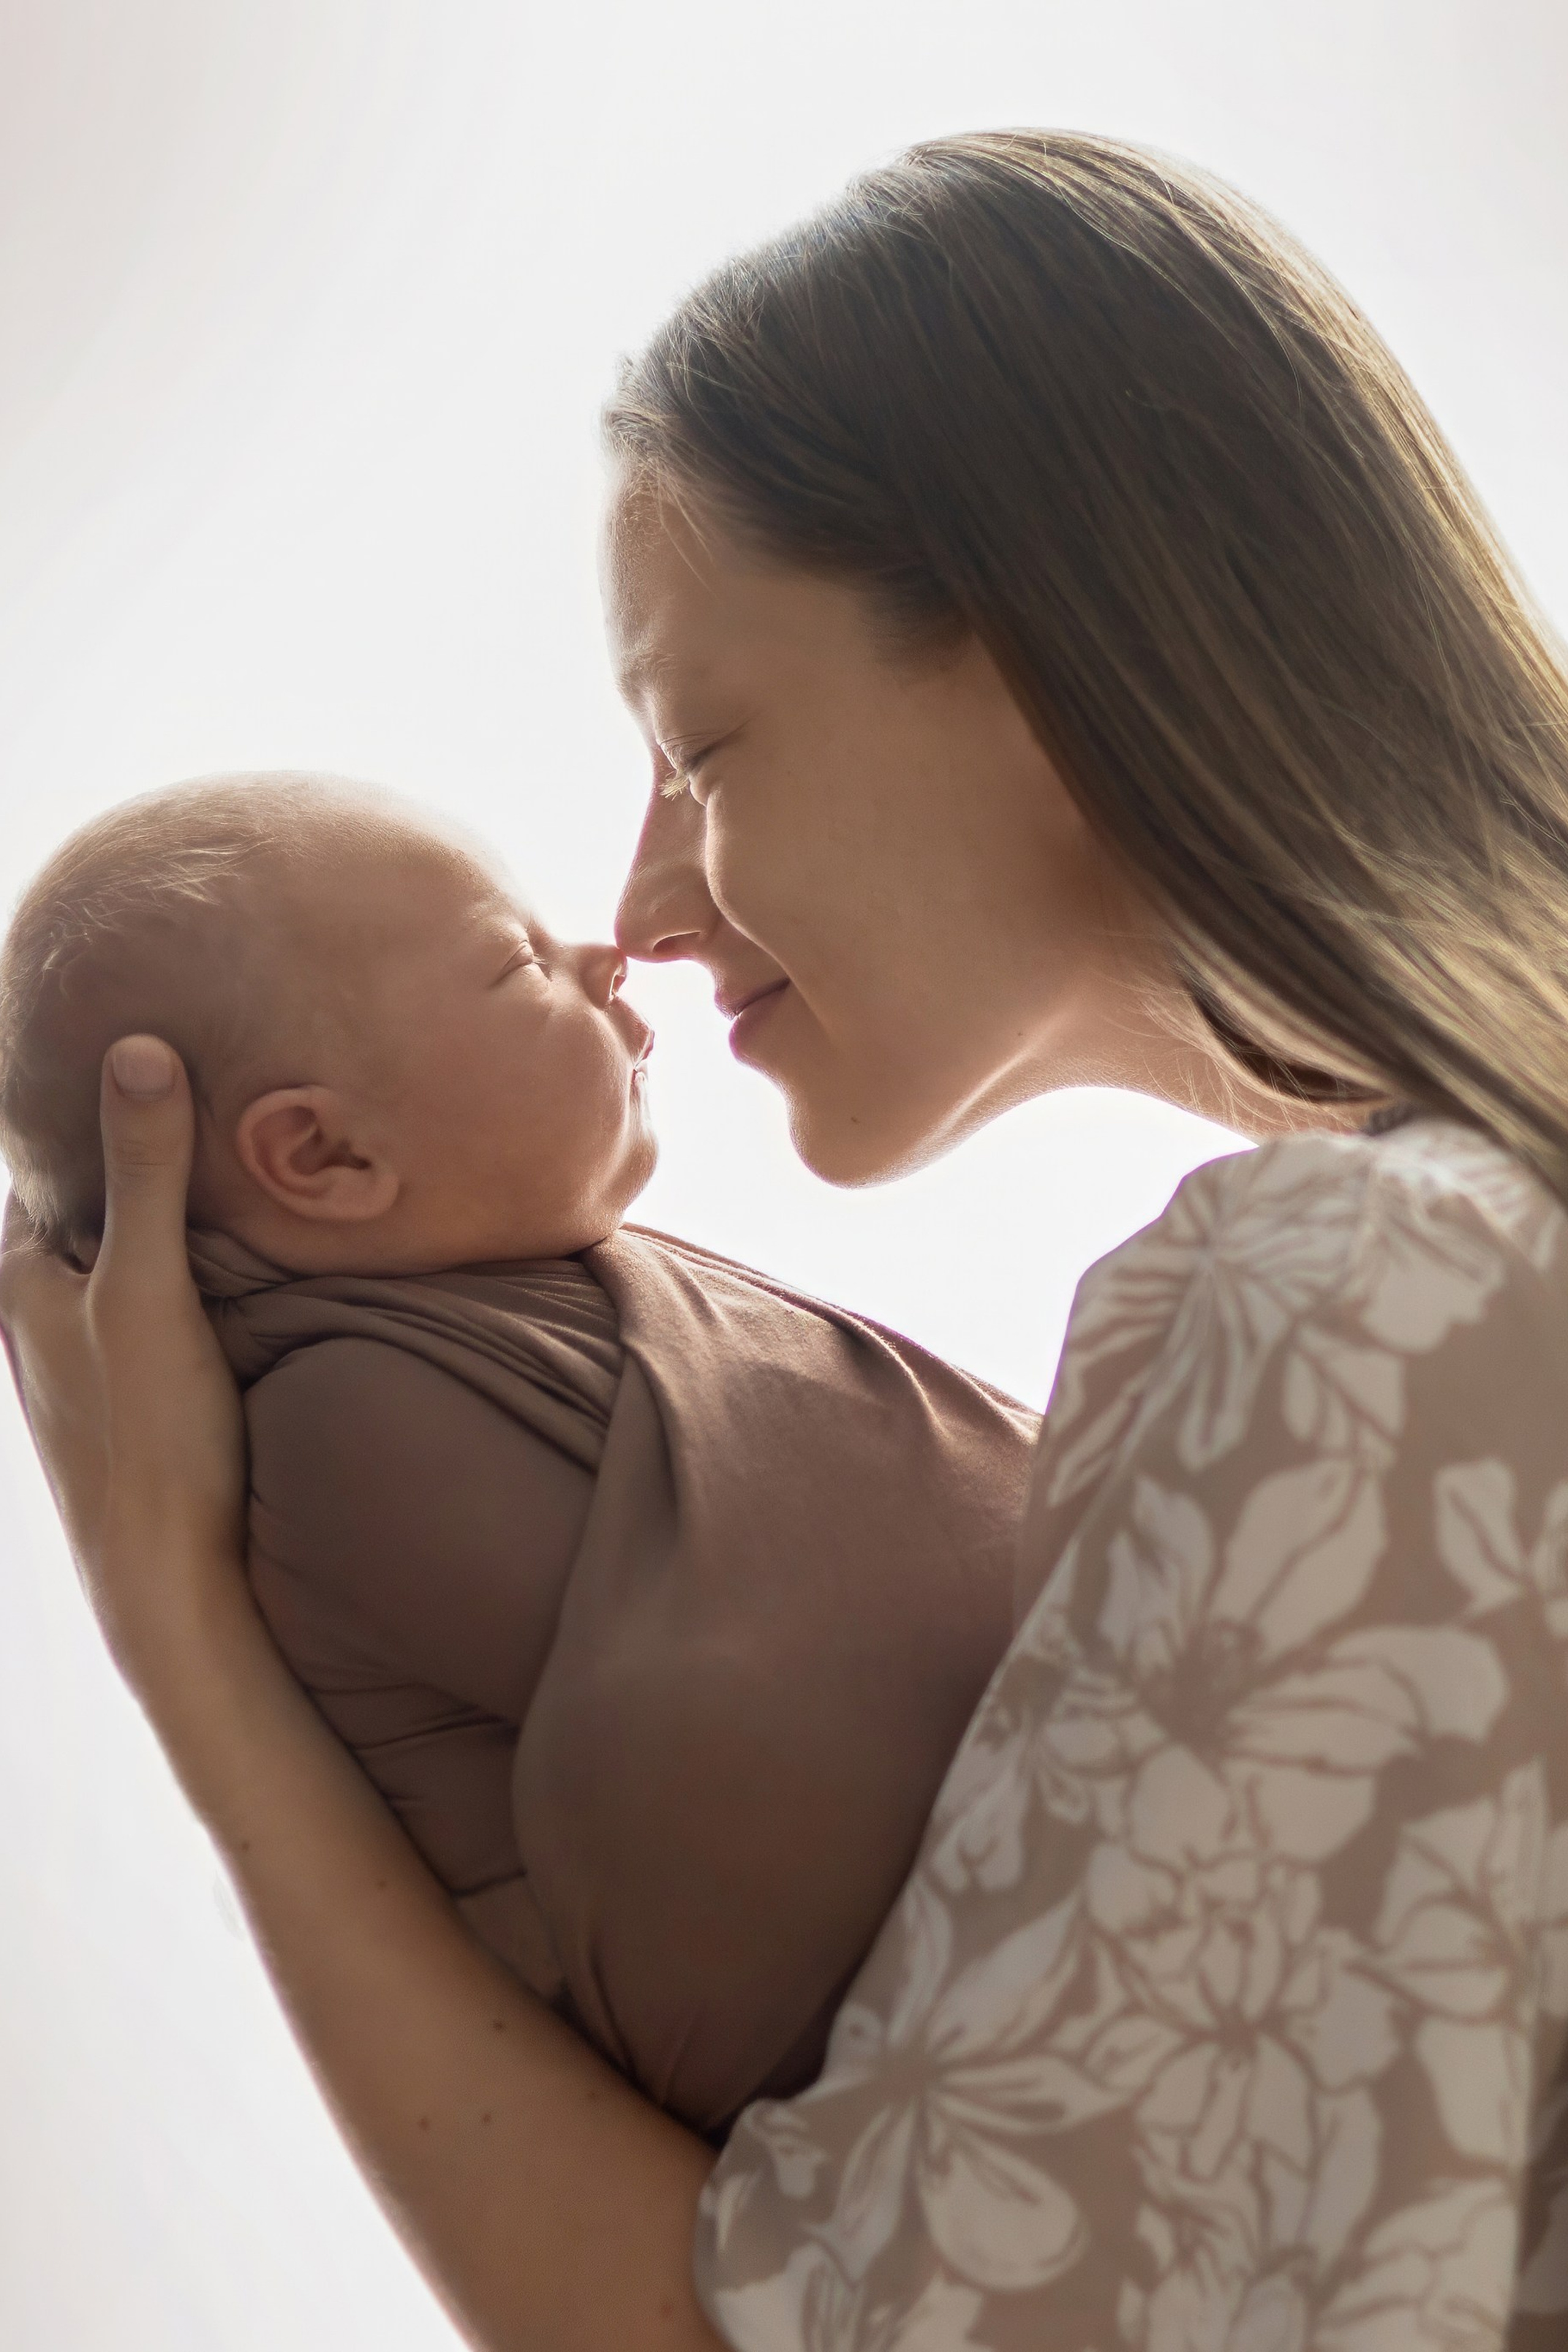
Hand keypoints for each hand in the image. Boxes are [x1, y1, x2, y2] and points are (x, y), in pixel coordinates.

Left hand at [0, 1036, 246, 1686]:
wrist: (169, 1584)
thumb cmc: (149, 1438)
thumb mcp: (148, 1289)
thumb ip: (145, 1174)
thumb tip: (135, 1048)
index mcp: (20, 1280)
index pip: (42, 1163)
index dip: (84, 1106)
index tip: (141, 1048)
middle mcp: (40, 1317)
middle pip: (88, 1208)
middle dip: (135, 1158)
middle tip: (208, 1091)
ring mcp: (86, 1360)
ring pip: (124, 1261)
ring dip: (170, 1221)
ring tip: (236, 1163)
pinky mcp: (134, 1396)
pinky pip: (154, 1306)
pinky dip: (188, 1272)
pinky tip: (240, 1264)